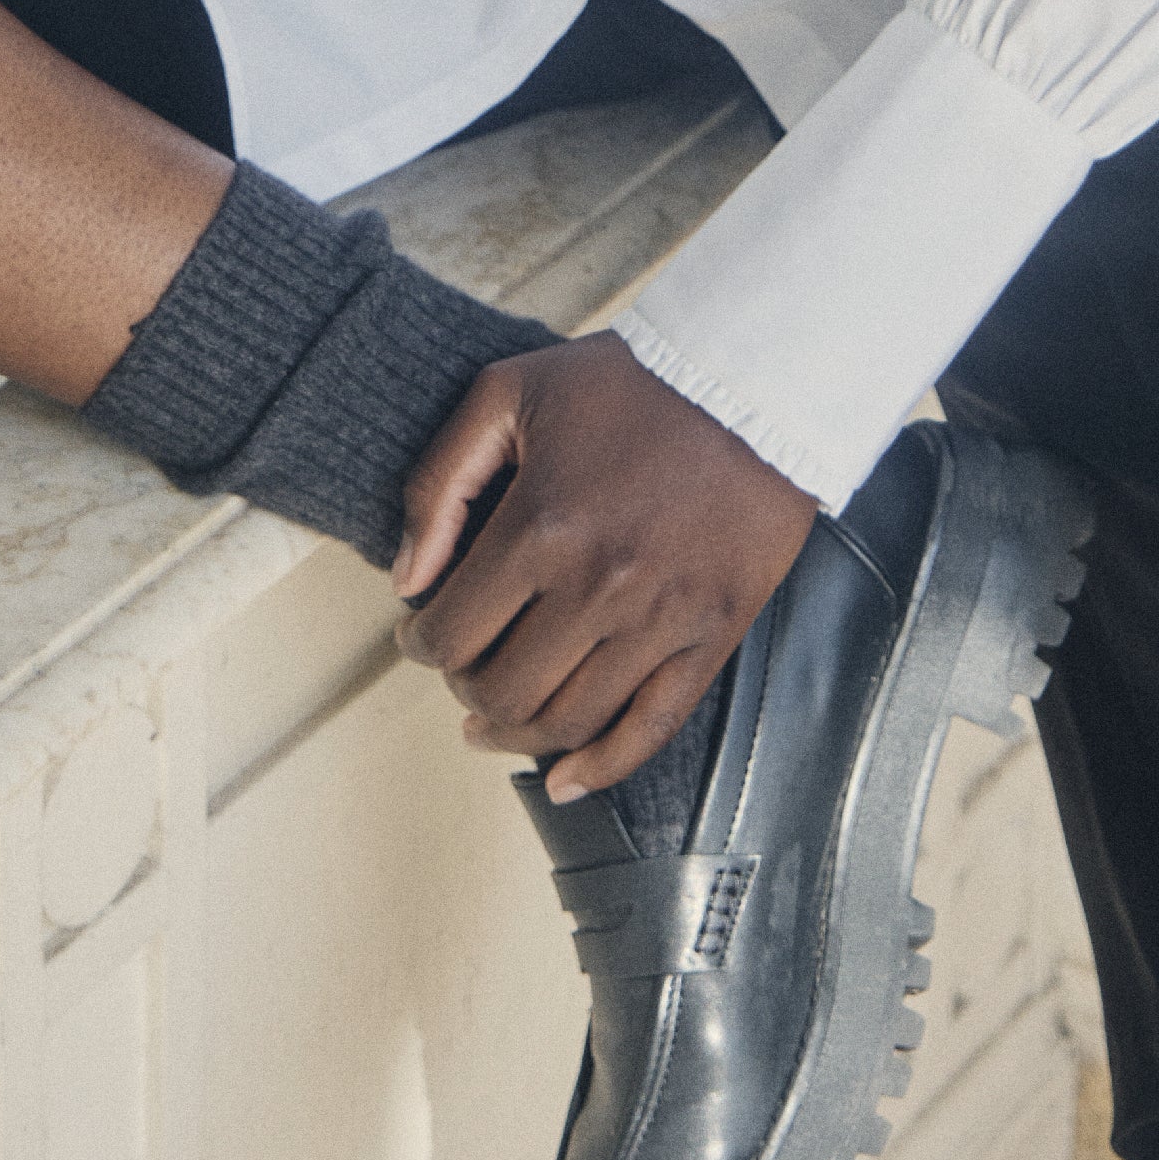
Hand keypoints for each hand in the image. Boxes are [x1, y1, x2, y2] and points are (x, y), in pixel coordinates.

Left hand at [390, 332, 816, 801]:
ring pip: (567, 722)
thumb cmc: (629, 382)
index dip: (419, 643)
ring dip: (514, 735)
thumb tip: (406, 577)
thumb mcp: (509, 392)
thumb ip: (440, 481)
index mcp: (543, 525)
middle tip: (460, 666)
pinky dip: (601, 769)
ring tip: (492, 720)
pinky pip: (652, 729)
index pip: (451, 632)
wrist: (752, 379)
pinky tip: (565, 780)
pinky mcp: (713, 635)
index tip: (419, 632)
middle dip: (462, 687)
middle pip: (502, 690)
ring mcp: (661, 618)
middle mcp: (600, 585)